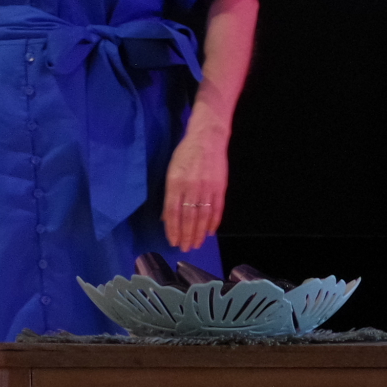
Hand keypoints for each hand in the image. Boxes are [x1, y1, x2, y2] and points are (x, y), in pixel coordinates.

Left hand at [162, 120, 229, 253]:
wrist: (208, 138)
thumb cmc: (185, 154)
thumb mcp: (171, 171)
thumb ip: (170, 195)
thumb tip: (166, 217)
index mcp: (175, 182)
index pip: (172, 212)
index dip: (172, 229)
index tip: (172, 241)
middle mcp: (191, 187)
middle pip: (188, 217)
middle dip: (186, 235)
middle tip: (185, 248)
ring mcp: (207, 187)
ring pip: (202, 216)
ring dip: (199, 233)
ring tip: (196, 244)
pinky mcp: (220, 187)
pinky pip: (217, 209)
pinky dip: (213, 222)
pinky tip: (209, 232)